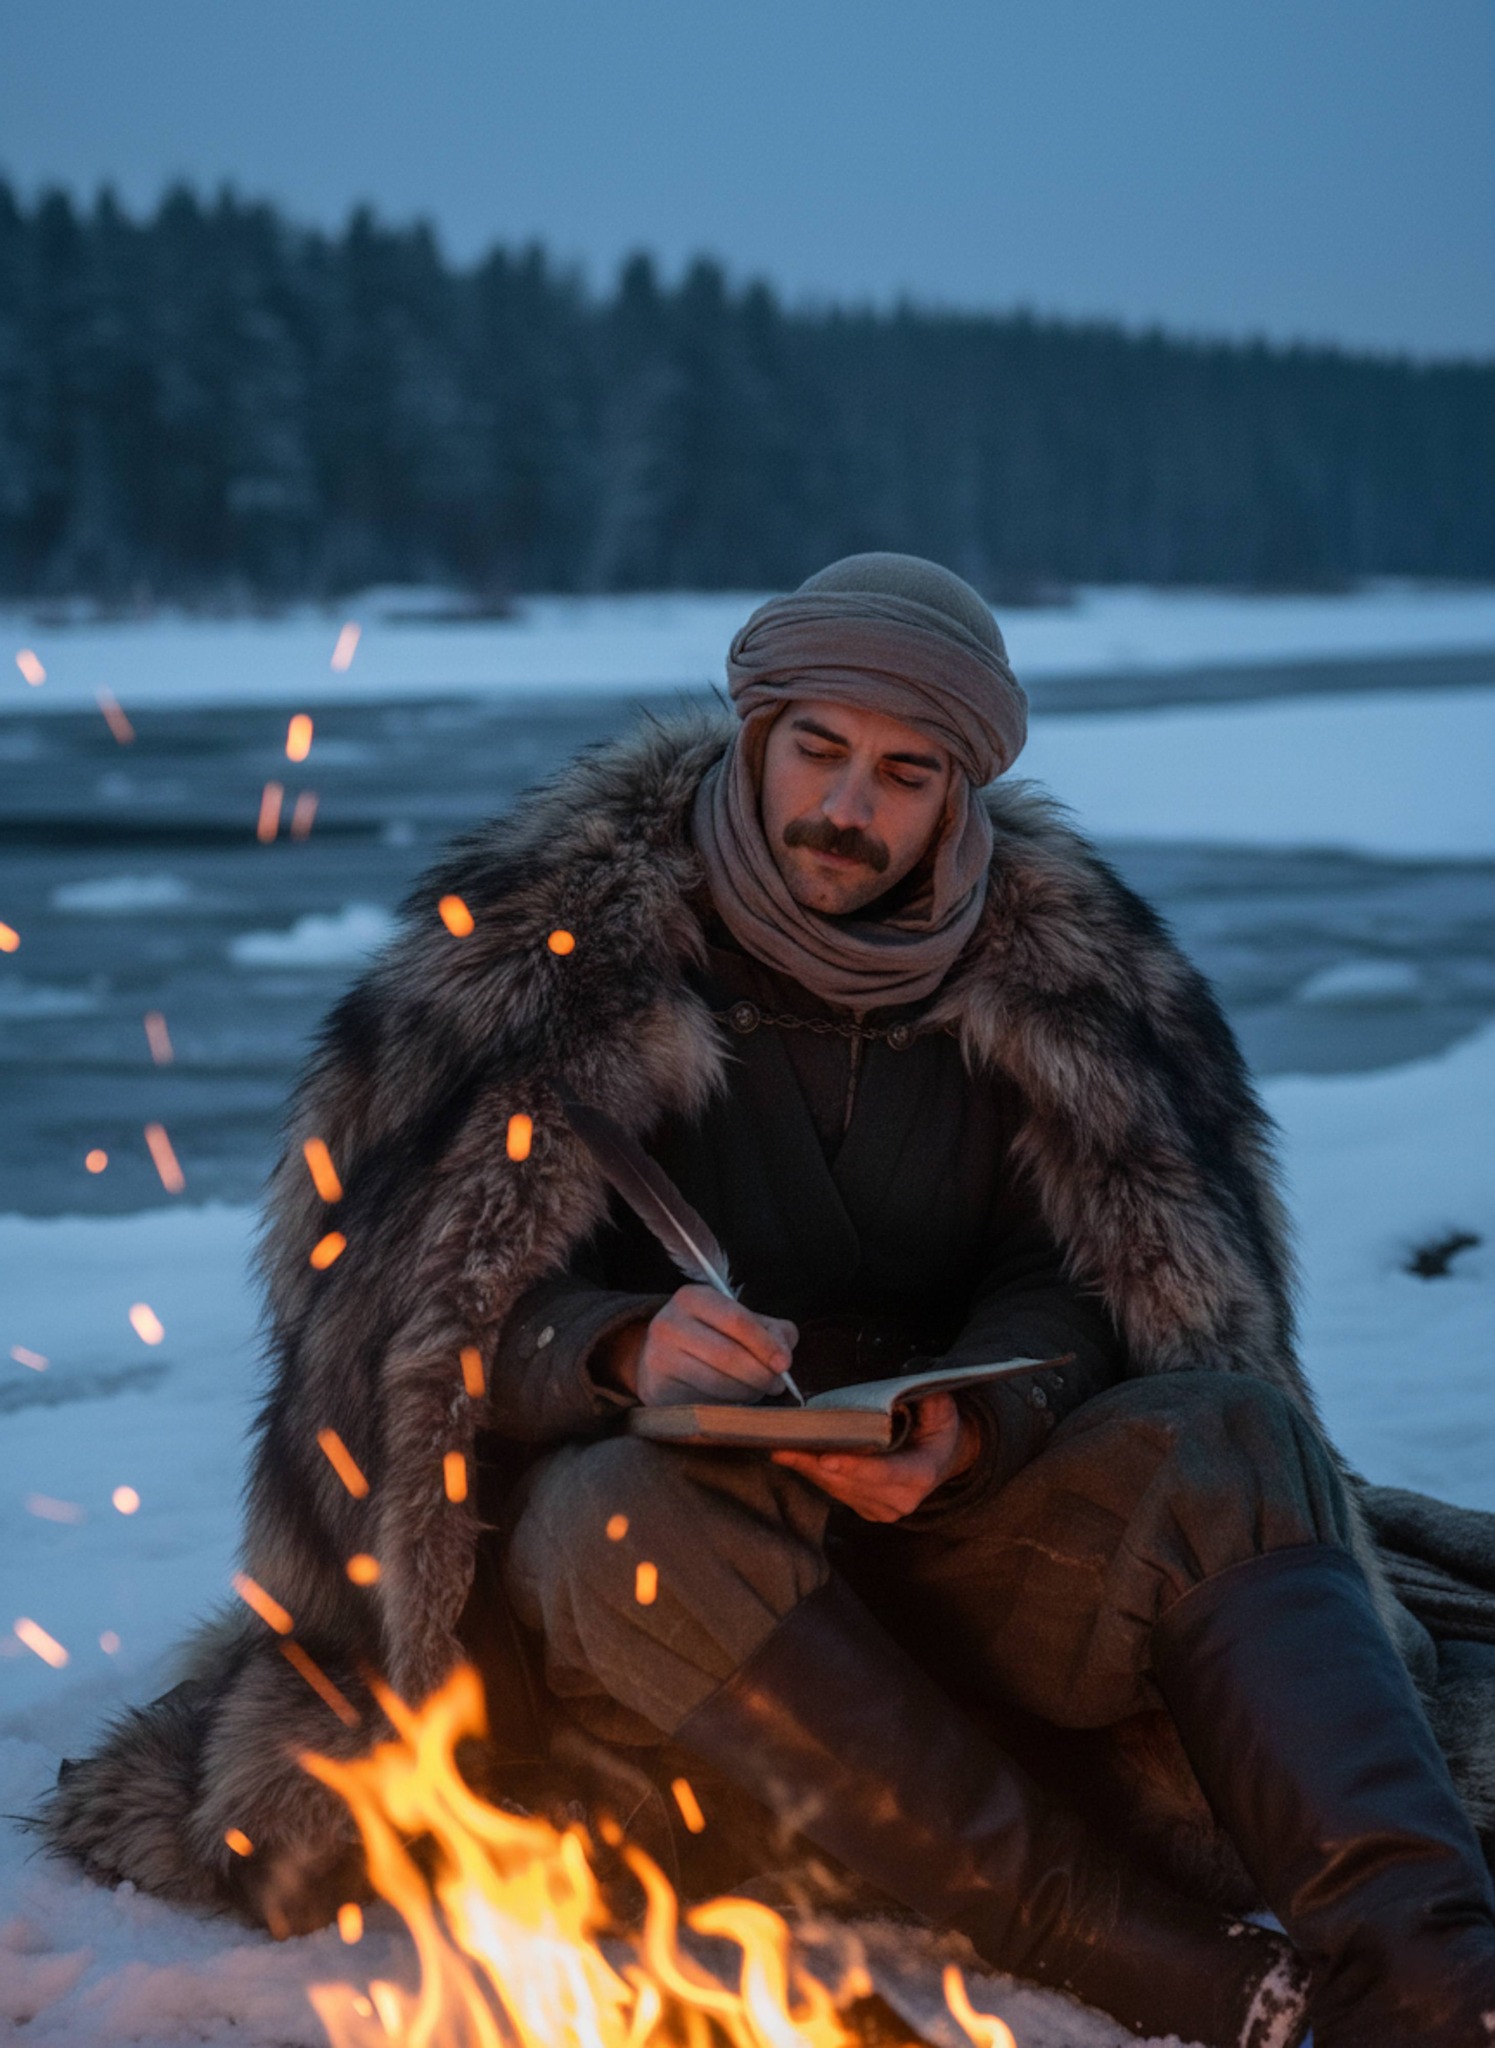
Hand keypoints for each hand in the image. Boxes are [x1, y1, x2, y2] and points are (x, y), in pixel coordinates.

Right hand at [620, 1285, 798, 1405]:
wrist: (659, 1356)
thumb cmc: (710, 1335)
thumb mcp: (740, 1321)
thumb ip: (772, 1330)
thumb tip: (784, 1353)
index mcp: (692, 1297)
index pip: (735, 1319)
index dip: (765, 1344)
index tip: (784, 1364)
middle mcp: (668, 1324)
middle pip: (727, 1355)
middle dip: (760, 1374)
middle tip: (776, 1384)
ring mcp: (658, 1359)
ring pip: (717, 1384)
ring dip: (747, 1393)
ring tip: (756, 1390)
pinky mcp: (657, 1391)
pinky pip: (703, 1404)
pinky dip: (727, 1406)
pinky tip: (732, 1399)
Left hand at [771, 1393, 978, 1522]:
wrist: (942, 1456)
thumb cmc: (938, 1427)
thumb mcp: (941, 1408)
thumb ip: (926, 1401)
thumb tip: (898, 1394)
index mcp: (921, 1474)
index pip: (885, 1472)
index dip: (855, 1467)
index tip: (826, 1458)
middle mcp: (901, 1499)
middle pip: (851, 1482)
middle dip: (816, 1464)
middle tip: (785, 1445)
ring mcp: (883, 1509)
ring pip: (838, 1488)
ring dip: (808, 1469)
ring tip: (782, 1448)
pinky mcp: (867, 1509)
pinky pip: (836, 1492)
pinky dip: (814, 1474)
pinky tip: (794, 1456)